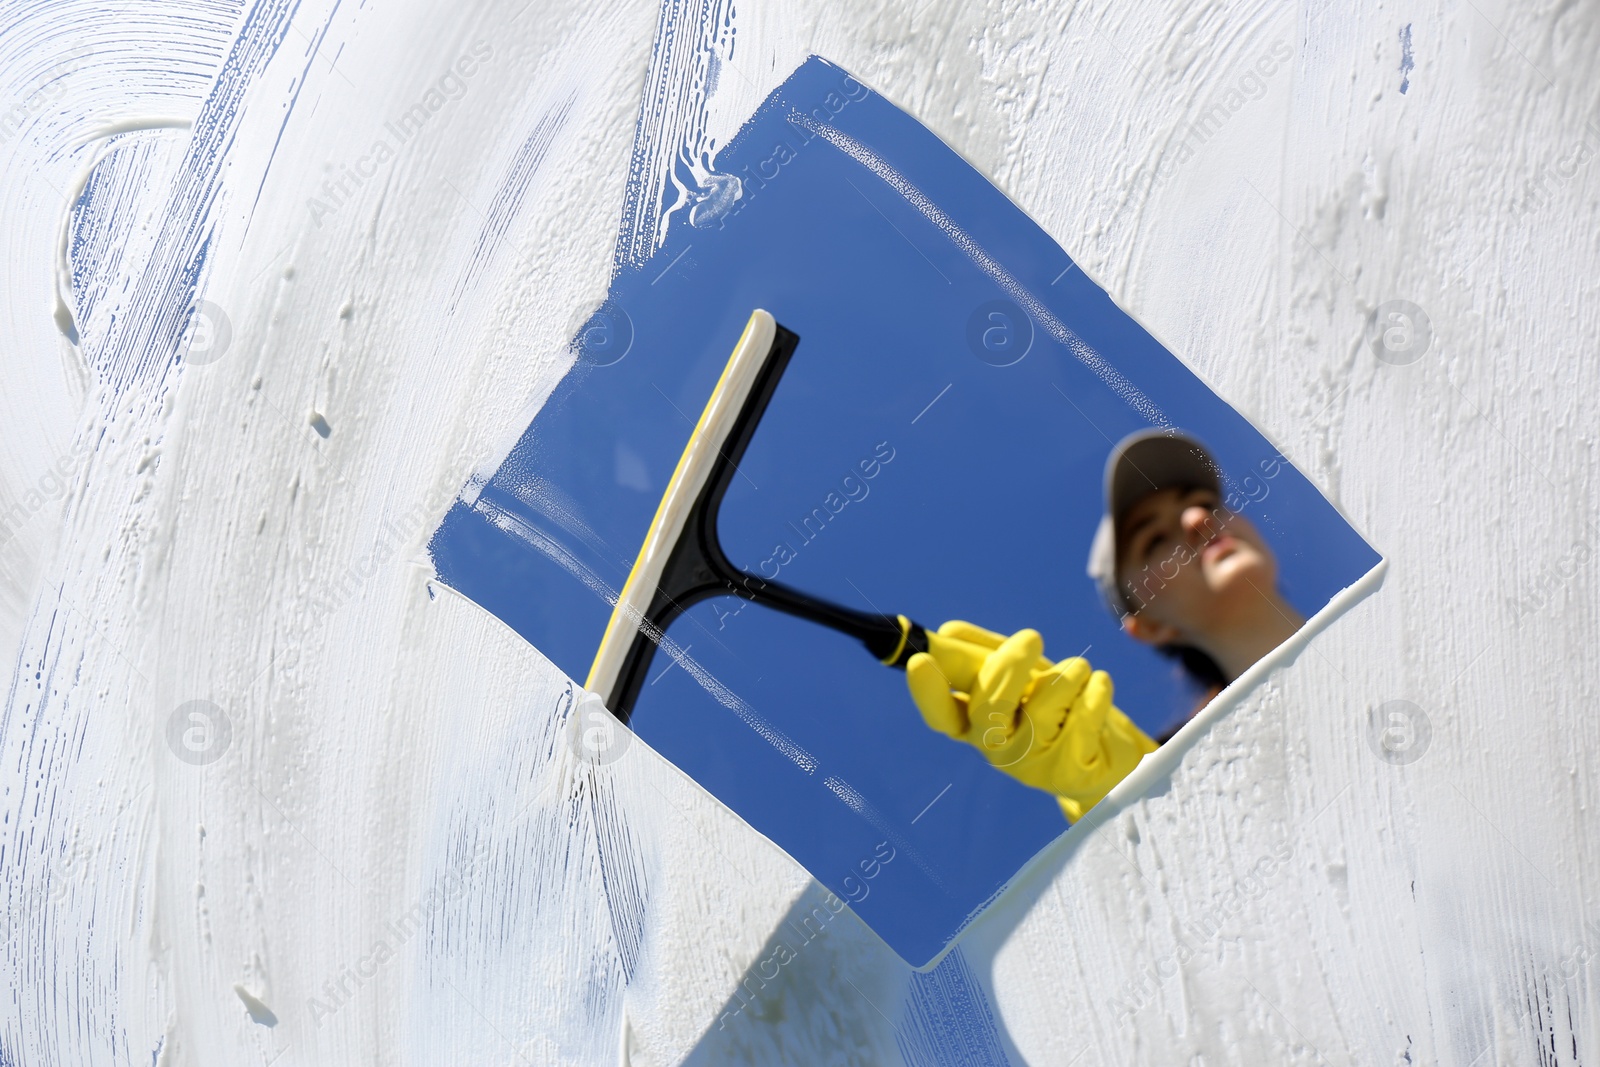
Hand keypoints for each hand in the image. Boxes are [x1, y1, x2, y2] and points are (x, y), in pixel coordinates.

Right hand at [906, 620, 1157, 820]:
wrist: (1109, 758)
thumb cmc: (1057, 710)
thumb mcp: (1021, 675)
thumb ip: (984, 653)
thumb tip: (946, 632)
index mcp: (973, 724)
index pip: (941, 714)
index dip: (927, 692)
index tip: (919, 661)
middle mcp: (995, 748)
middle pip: (989, 707)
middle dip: (1010, 664)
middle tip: (1032, 637)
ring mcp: (1031, 765)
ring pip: (1045, 704)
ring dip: (1069, 672)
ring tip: (1079, 670)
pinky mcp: (1070, 772)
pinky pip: (1084, 713)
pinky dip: (1096, 688)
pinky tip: (1098, 686)